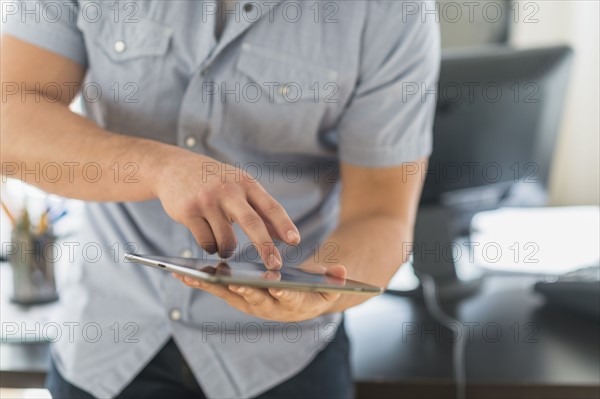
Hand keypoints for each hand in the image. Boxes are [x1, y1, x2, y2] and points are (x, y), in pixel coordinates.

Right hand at [153, 151, 299, 268]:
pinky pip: (206, 243)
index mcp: (246, 183)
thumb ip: (261, 210)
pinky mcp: (188, 212)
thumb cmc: (215, 181)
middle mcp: (228, 190)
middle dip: (265, 247)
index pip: (270, 206)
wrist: (173, 168)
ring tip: (225, 245)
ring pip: (226, 240)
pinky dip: (210, 247)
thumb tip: (285, 236)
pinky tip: (208, 237)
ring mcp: (207, 201)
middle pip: (252, 223)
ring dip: (228, 250)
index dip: (284, 224)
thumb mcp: (239, 187)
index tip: (295, 241)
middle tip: (275, 265)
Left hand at [172, 263, 346, 321]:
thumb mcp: (329, 283)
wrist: (304, 300)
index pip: (289, 299)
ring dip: (211, 286)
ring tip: (192, 274)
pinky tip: (184, 273)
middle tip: (231, 279)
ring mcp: (252, 303)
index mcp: (295, 304)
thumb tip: (343, 272)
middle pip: (255, 298)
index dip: (284, 293)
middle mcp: (270, 307)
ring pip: (230, 294)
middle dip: (243, 289)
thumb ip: (334, 278)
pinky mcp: (238, 296)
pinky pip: (218, 289)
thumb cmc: (316, 287)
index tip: (279, 286)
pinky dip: (202, 282)